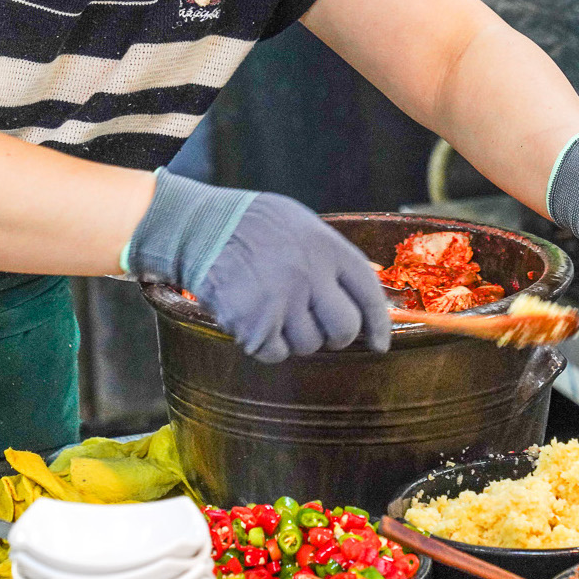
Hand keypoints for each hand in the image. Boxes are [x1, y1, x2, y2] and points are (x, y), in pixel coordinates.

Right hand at [125, 171, 390, 363]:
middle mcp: (309, 275)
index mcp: (326, 247)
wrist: (198, 228)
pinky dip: (267, 345)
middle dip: (336, 336)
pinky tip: (255, 319)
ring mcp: (282, 301)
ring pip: (309, 345)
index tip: (380, 343)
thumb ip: (331, 258)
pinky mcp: (254, 324)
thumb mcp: (301, 225)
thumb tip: (361, 296)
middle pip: (344, 330)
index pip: (368, 294)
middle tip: (317, 326)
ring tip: (274, 310)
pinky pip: (276, 354)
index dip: (378, 324)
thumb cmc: (250, 225)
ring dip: (296, 338)